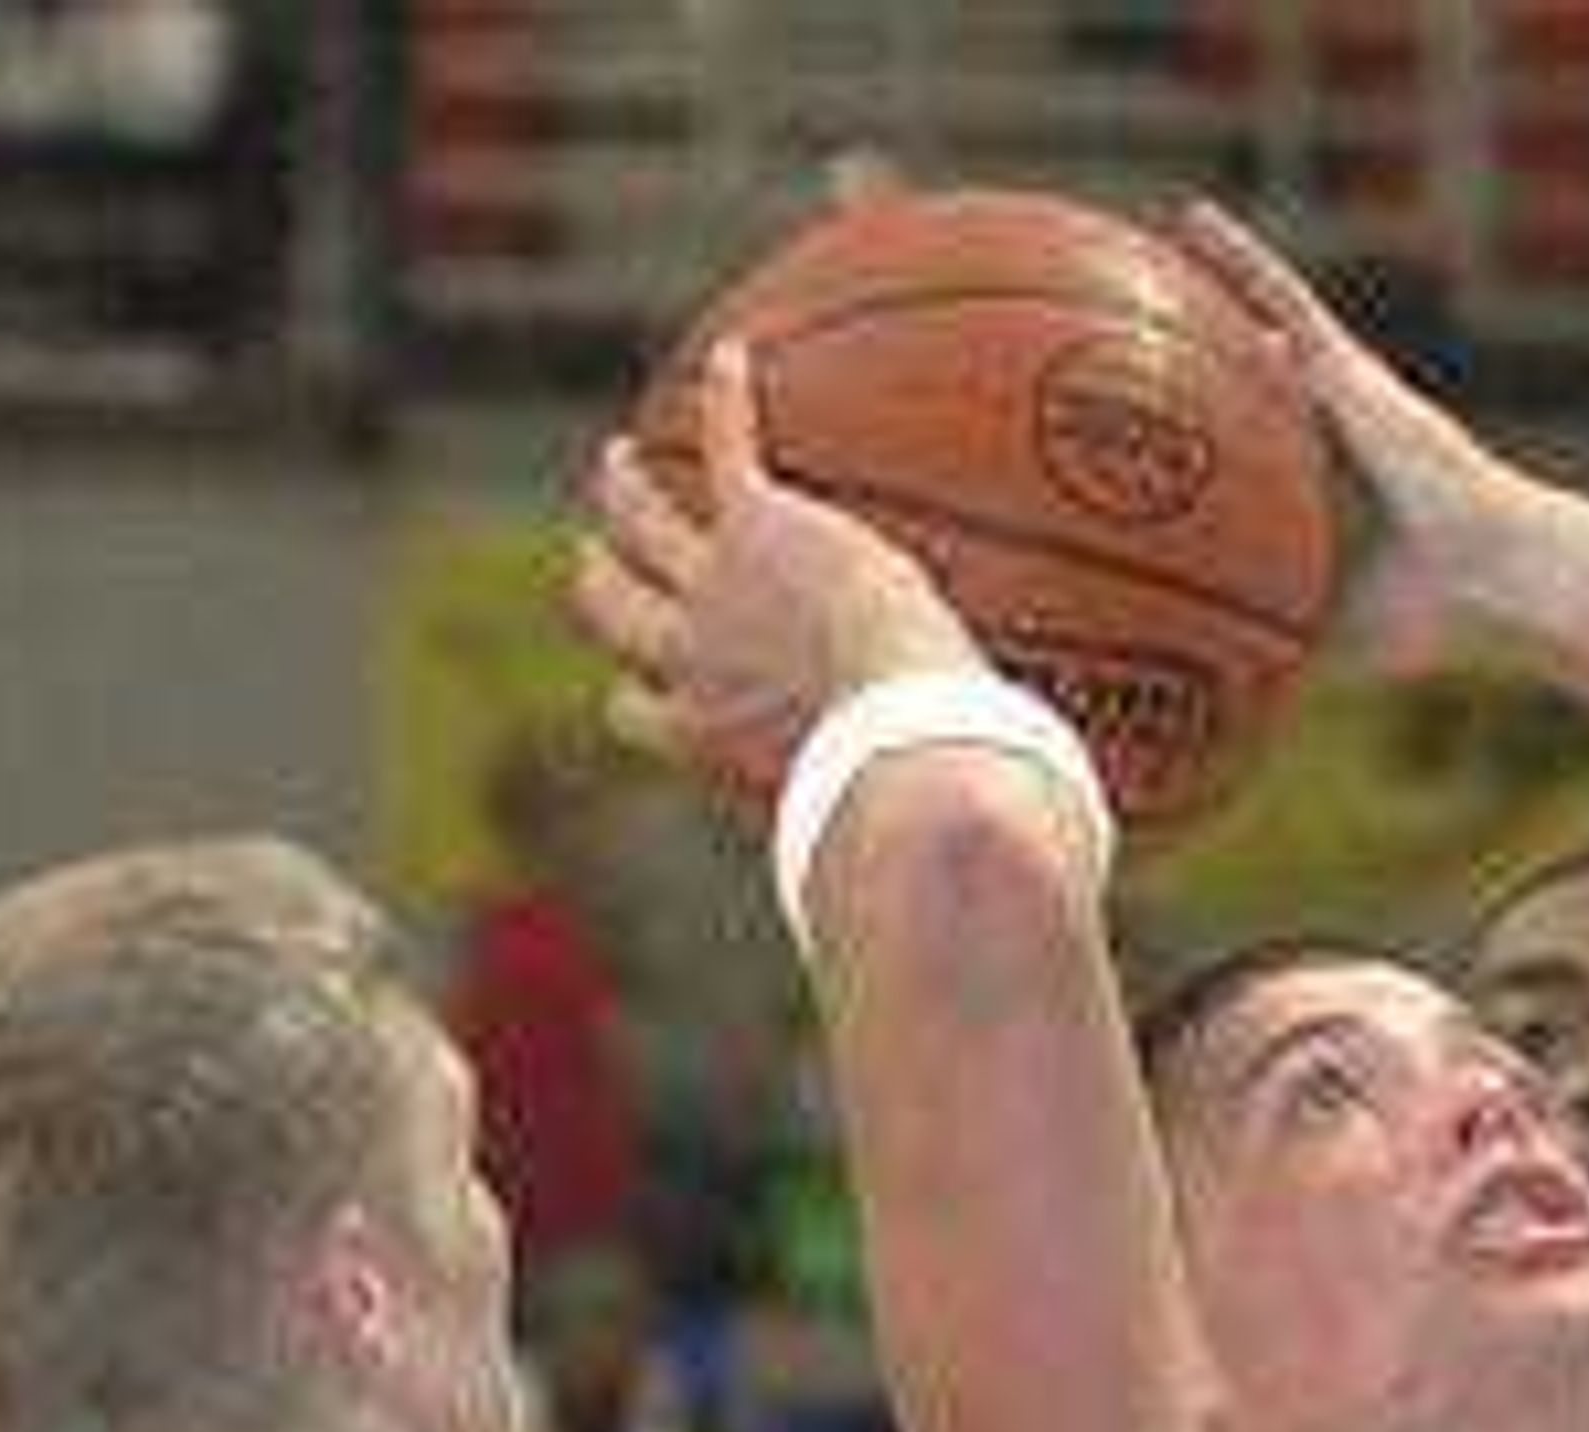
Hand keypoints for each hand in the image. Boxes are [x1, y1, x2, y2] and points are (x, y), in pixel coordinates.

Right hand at [577, 340, 977, 802]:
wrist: (906, 746)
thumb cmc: (901, 808)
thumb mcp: (871, 827)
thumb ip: (886, 844)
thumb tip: (991, 910)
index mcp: (705, 738)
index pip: (637, 716)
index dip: (632, 694)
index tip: (631, 684)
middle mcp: (691, 661)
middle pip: (613, 612)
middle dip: (600, 583)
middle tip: (597, 554)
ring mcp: (717, 588)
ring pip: (642, 525)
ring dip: (627, 490)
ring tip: (623, 461)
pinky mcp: (762, 529)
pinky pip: (735, 447)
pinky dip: (733, 402)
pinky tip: (739, 363)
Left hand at [1171, 203, 1538, 670]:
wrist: (1487, 573)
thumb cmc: (1435, 617)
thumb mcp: (1339, 639)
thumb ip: (1288, 652)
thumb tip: (1229, 712)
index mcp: (1338, 489)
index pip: (1272, 452)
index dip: (1232, 433)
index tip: (1183, 423)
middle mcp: (1338, 429)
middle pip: (1265, 375)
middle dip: (1220, 347)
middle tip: (1160, 320)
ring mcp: (1344, 392)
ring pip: (1270, 319)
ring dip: (1224, 278)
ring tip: (1170, 233)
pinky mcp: (1348, 369)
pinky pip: (1283, 299)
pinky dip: (1239, 258)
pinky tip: (1192, 220)